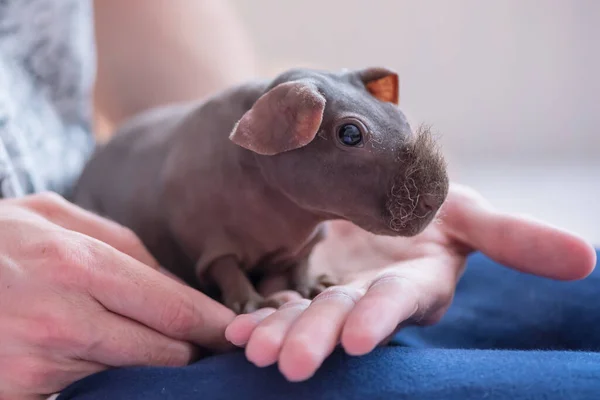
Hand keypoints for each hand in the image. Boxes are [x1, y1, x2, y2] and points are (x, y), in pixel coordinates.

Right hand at [0, 193, 235, 398]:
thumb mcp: (51, 215)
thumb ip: (120, 242)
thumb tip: (169, 280)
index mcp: (78, 265)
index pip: (174, 309)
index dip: (215, 325)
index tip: (240, 332)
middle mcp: (64, 319)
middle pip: (163, 352)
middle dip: (195, 353)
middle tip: (215, 348)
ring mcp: (39, 364)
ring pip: (131, 375)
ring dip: (155, 366)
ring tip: (166, 348)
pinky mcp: (21, 391)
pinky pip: (90, 390)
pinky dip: (113, 378)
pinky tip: (112, 358)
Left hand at [225, 183, 596, 380]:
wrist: (372, 190)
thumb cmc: (427, 203)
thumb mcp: (466, 211)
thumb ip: (510, 236)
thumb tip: (586, 259)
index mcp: (413, 281)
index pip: (398, 301)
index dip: (380, 317)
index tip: (356, 337)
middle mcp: (371, 295)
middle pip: (342, 317)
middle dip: (318, 338)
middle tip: (288, 362)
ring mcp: (332, 292)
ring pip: (306, 317)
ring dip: (280, 333)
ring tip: (252, 348)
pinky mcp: (301, 283)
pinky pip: (277, 303)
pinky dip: (258, 315)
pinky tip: (236, 329)